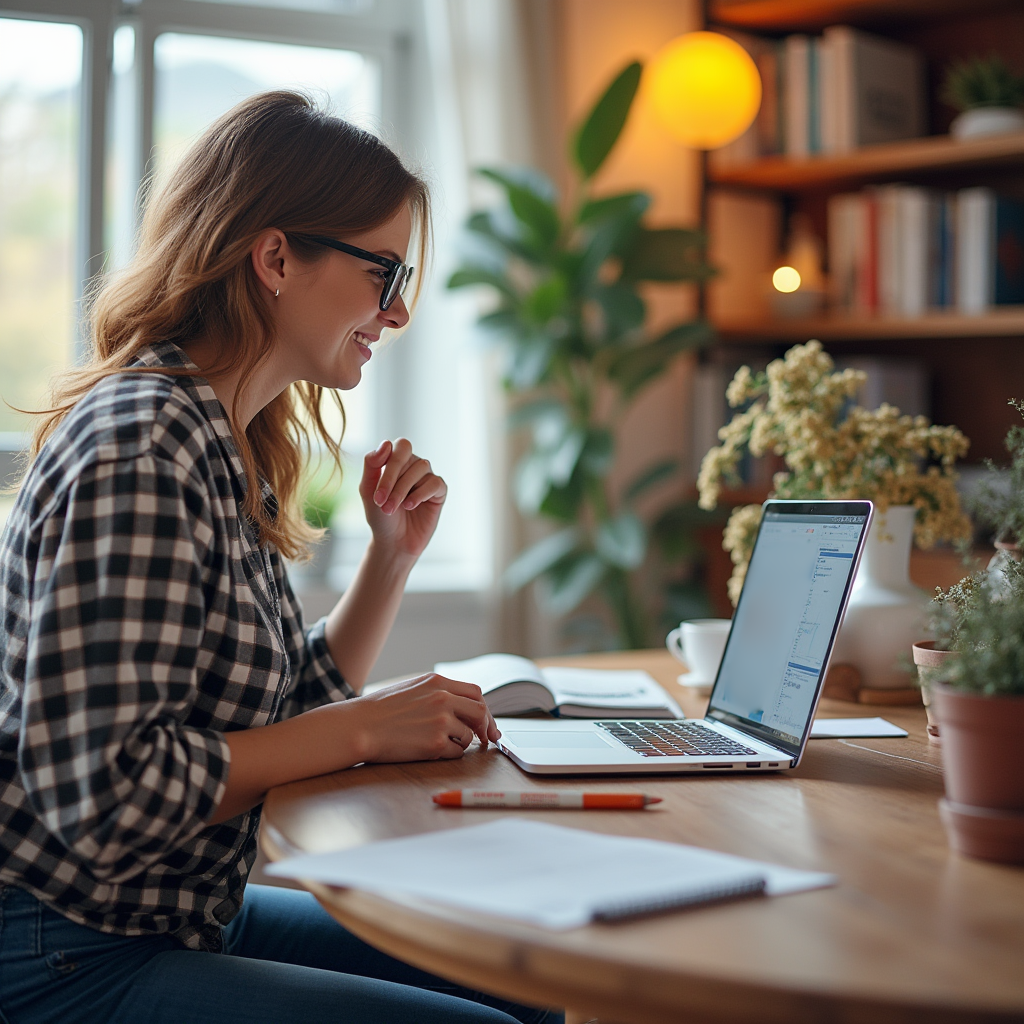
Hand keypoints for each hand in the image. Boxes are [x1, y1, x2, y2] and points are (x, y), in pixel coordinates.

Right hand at [343, 674, 499, 762]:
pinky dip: (450, 754)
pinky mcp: (435, 743)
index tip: (487, 723)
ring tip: (439, 743)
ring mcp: (441, 720)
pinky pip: (456, 752)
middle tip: (486, 739)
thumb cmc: (381, 711)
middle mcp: (443, 698)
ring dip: (461, 742)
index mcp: (437, 682)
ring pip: (468, 735)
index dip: (484, 709)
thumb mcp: (413, 689)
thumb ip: (438, 693)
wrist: (360, 726)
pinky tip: (431, 751)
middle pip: (480, 712)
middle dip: (486, 727)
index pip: (475, 693)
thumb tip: (464, 708)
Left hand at [360, 439, 445, 559]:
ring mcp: (427, 476)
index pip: (395, 447)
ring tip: (391, 508)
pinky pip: (434, 483)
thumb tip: (386, 443)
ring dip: (402, 489)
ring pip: (420, 467)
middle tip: (380, 500)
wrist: (393, 542)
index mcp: (394, 460)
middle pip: (406, 454)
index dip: (386, 463)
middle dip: (391, 476)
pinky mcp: (439, 491)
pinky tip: (409, 506)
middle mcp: (412, 464)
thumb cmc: (380, 516)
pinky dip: (420, 494)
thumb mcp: (367, 490)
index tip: (376, 489)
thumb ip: (371, 464)